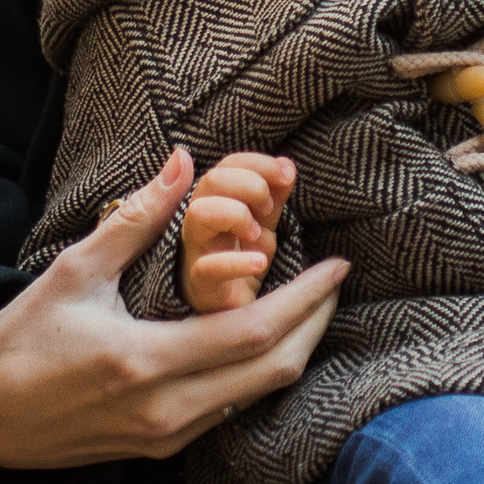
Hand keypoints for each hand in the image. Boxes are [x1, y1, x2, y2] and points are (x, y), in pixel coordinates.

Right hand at [0, 148, 346, 469]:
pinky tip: (264, 339)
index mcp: (146, 361)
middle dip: (316, 324)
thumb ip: (136, 220)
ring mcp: (166, 437)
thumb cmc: (20, 339)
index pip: (255, 332)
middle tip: (336, 281)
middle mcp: (166, 410)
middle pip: (274, 371)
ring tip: (310, 304)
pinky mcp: (161, 449)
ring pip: (257, 396)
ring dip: (293, 349)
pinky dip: (259, 373)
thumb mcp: (74, 271)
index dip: (306, 299)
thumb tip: (183, 162)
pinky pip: (231, 411)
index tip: (337, 265)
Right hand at [182, 152, 295, 311]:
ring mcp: (196, 255)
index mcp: (215, 204)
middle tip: (268, 209)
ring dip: (235, 213)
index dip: (256, 163)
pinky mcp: (202, 289)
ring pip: (199, 213)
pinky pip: (208, 268)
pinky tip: (260, 262)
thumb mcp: (262, 228)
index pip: (226, 166)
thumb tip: (287, 166)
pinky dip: (237, 261)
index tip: (286, 175)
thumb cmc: (241, 266)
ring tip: (256, 234)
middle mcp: (200, 225)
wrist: (229, 320)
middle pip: (210, 180)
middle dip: (248, 184)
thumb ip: (273, 198)